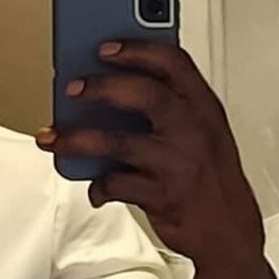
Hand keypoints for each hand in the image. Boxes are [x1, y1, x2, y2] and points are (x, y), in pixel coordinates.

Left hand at [36, 39, 278, 278]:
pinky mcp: (162, 196)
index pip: (174, 64)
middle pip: (144, 95)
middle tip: (71, 88)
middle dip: (102, 87)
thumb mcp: (201, 134)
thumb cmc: (208, 177)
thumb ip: (168, 111)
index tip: (105, 47)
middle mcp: (194, 130)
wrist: (228, 231)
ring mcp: (178, 163)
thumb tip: (106, 94)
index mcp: (204, 107)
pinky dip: (98, 186)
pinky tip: (94, 189)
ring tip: (51, 137)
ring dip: (78, 138)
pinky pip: (115, 184)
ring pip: (119, 142)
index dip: (137, 50)